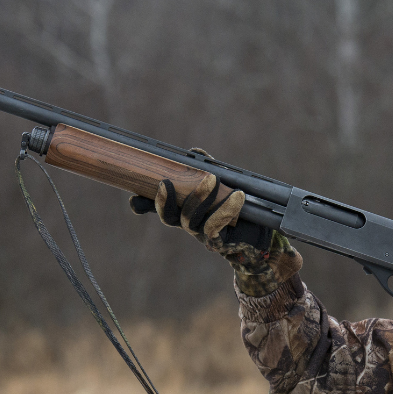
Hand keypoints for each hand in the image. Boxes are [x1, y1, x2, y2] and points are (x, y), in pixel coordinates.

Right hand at [130, 167, 301, 296]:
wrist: (258, 232)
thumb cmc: (237, 205)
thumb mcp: (221, 182)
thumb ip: (207, 167)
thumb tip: (194, 152)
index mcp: (183, 209)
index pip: (157, 207)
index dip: (143, 204)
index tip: (134, 197)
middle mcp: (188, 223)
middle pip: (168, 217)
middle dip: (164, 201)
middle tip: (166, 183)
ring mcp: (202, 234)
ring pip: (190, 220)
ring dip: (198, 198)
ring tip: (211, 179)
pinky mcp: (219, 241)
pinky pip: (215, 227)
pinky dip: (224, 209)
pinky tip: (237, 196)